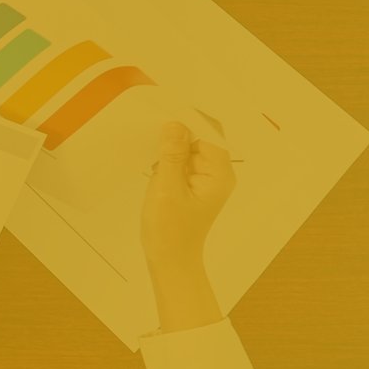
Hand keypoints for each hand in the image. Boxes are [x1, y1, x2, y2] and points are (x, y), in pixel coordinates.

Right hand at [141, 121, 235, 271]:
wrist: (170, 261)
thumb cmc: (169, 229)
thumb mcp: (166, 189)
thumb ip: (172, 155)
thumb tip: (174, 124)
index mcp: (219, 173)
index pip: (210, 133)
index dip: (190, 118)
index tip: (165, 108)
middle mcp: (218, 173)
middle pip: (202, 138)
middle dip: (179, 130)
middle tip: (151, 120)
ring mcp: (206, 180)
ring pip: (190, 149)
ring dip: (171, 144)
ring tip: (149, 138)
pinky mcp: (193, 186)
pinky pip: (183, 162)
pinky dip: (169, 158)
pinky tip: (153, 159)